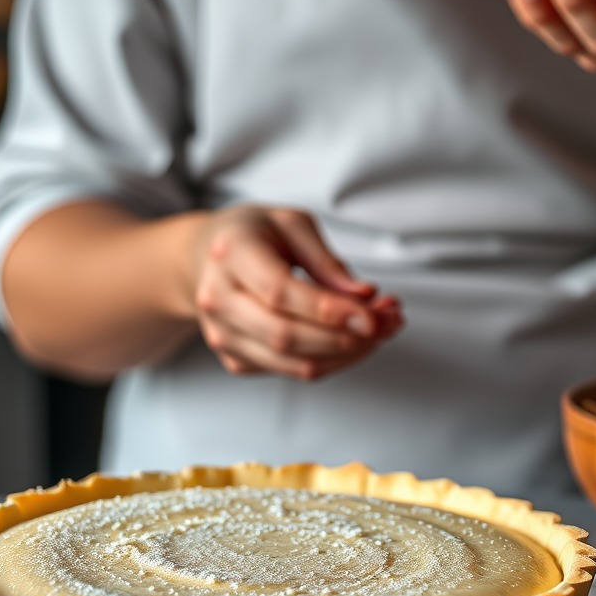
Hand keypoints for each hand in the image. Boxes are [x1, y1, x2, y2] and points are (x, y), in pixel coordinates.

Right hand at [189, 205, 403, 380]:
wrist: (206, 257)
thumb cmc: (254, 235)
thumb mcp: (292, 224)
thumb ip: (326, 261)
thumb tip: (363, 298)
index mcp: (230, 254)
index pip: (280, 293)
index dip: (330, 310)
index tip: (375, 315)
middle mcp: (217, 298)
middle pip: (286, 335)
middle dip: (347, 337)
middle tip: (390, 322)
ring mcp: (222, 335)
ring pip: (294, 363)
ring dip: (348, 353)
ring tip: (382, 330)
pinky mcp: (235, 359)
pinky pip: (293, 370)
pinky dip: (333, 360)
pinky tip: (353, 337)